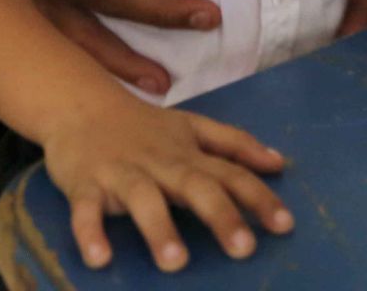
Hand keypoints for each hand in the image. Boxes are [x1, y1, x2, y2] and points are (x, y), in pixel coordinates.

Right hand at [46, 95, 291, 272]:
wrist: (80, 104)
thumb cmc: (143, 126)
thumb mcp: (193, 127)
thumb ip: (234, 144)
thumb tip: (279, 163)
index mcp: (188, 154)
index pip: (230, 174)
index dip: (259, 197)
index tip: (286, 225)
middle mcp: (160, 163)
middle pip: (195, 186)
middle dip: (221, 216)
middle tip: (244, 249)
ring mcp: (122, 173)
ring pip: (143, 199)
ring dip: (159, 229)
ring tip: (176, 263)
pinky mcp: (85, 183)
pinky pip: (86, 209)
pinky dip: (90, 232)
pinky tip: (100, 259)